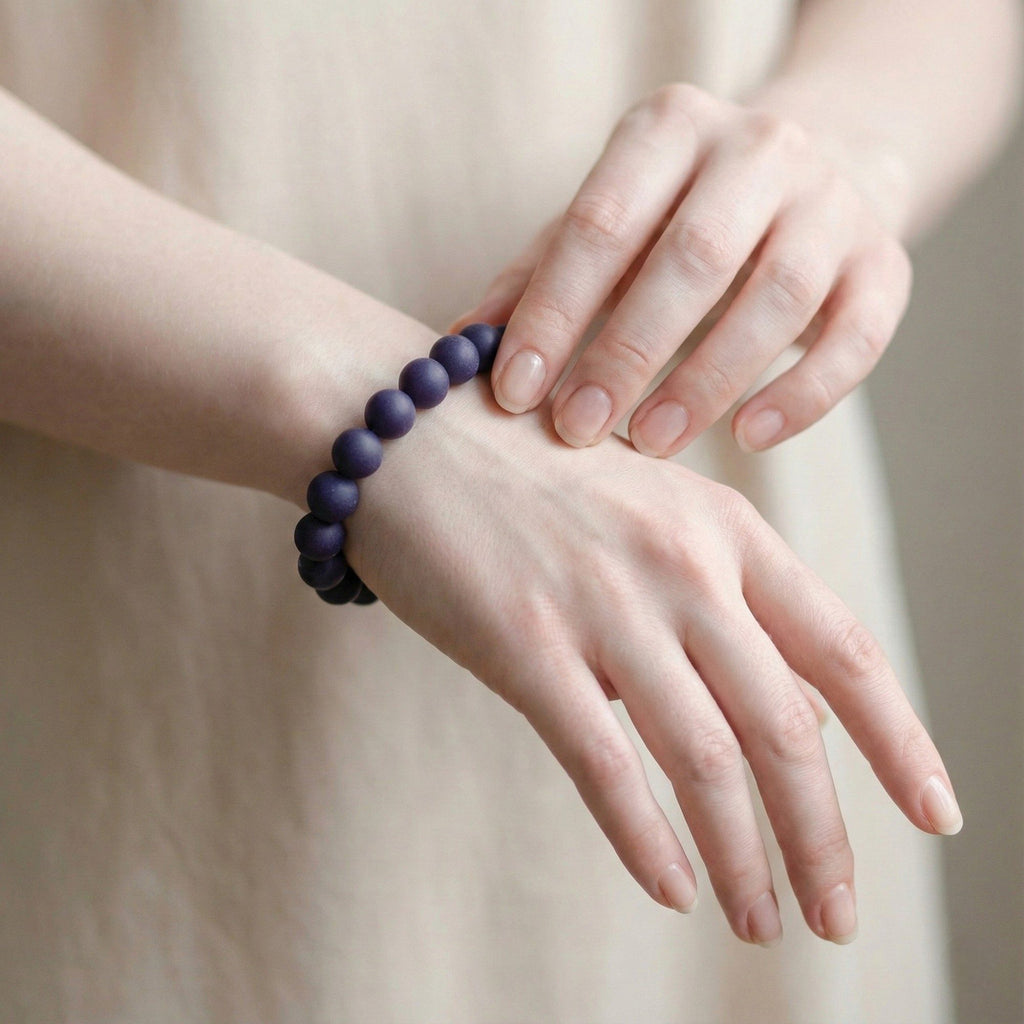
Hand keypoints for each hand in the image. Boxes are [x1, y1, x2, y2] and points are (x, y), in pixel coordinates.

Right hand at [342, 375, 960, 945]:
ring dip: (744, 858)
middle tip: (838, 917)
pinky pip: (603, 764)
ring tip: (759, 923)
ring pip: (706, 759)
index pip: (842, 648)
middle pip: (786, 726)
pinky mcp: (523, 642)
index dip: (900, 740)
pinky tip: (672, 887)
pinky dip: (645, 840)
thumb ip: (728, 601)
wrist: (407, 429)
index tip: (937, 816)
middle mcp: (680, 565)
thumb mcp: (652, 513)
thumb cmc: (532, 474)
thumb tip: (803, 711)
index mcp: (724, 528)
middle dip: (822, 836)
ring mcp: (602, 603)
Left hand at [451, 83, 911, 456]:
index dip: (554, 312)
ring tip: (652, 443)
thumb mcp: (602, 227)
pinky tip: (749, 436)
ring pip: (779, 294)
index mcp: (669, 130)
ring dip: (709, 379)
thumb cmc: (676, 216)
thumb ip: (534, 281)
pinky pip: (857, 336)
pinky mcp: (885, 264)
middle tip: (579, 431)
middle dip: (628, 352)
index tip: (514, 393)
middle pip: (693, 255)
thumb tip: (452, 351)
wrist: (815, 173)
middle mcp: (760, 149)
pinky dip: (803, 393)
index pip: (601, 222)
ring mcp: (832, 204)